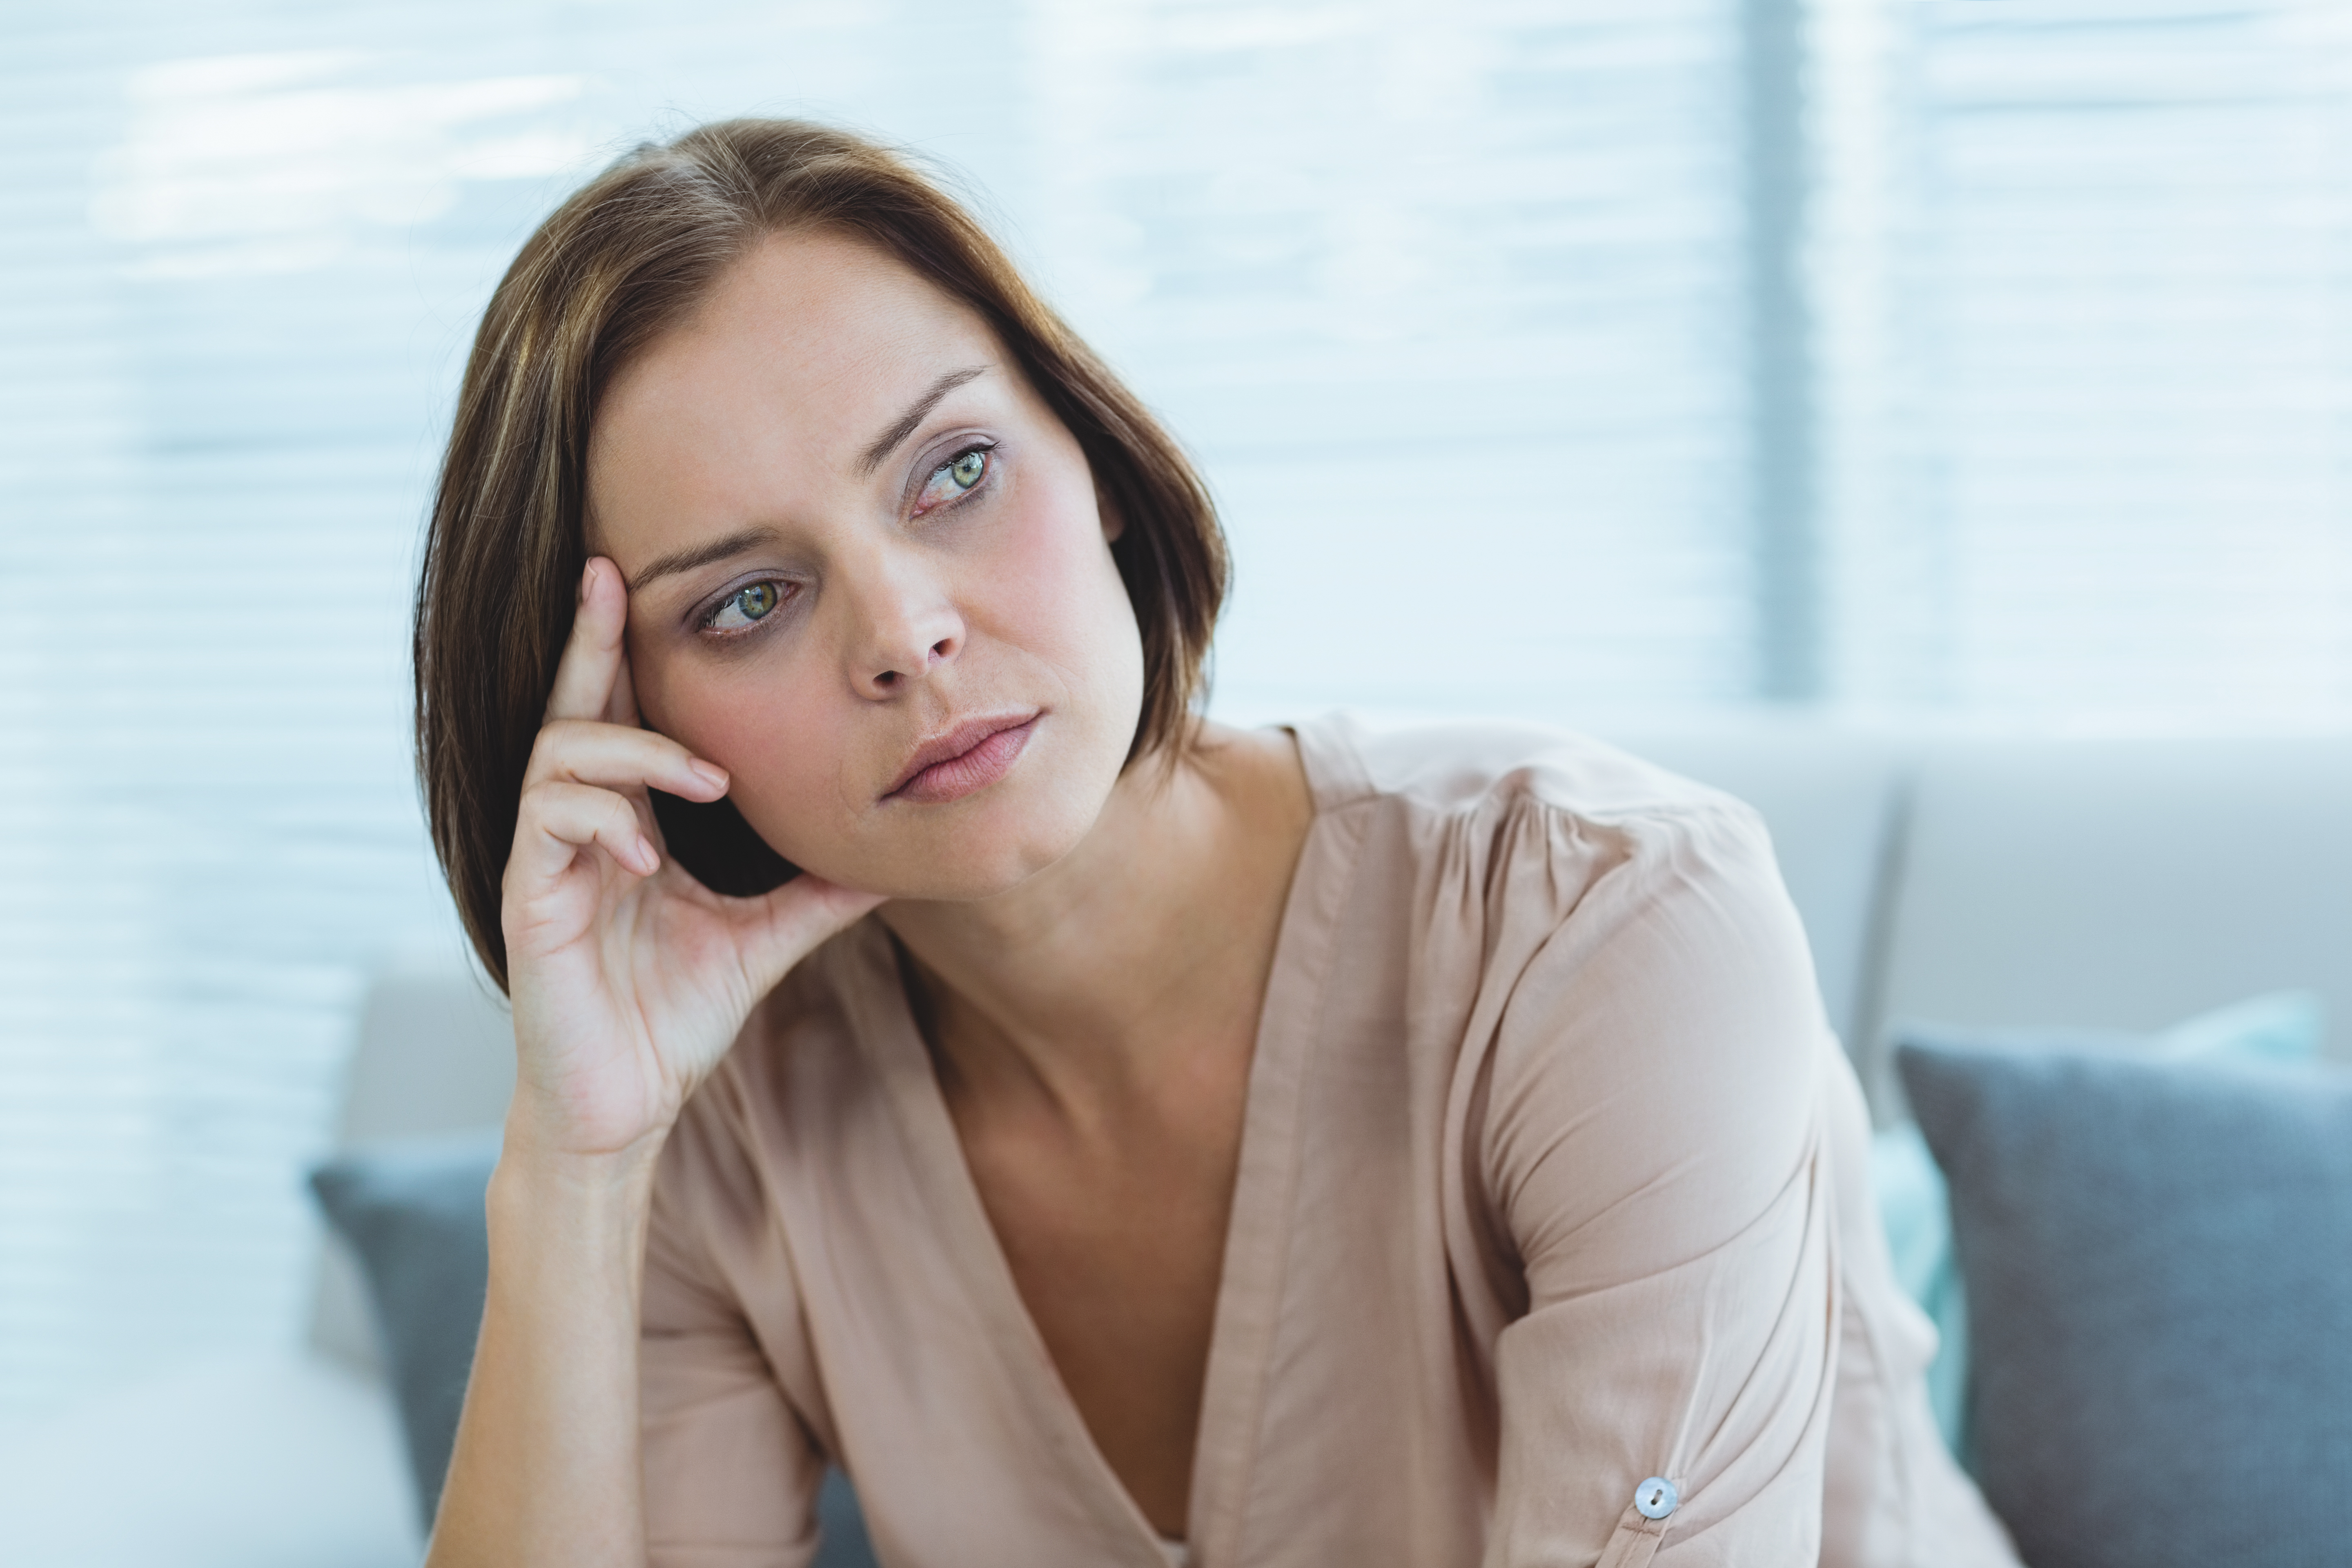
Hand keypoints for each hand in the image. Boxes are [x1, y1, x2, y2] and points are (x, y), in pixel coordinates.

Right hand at [500, 558, 884, 1161]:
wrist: (624, 1107)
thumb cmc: (676, 1021)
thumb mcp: (765, 938)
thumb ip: (817, 894)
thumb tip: (894, 860)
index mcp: (628, 826)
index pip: (623, 719)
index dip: (627, 653)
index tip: (643, 583)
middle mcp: (579, 831)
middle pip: (573, 709)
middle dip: (589, 639)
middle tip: (607, 573)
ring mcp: (547, 863)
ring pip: (559, 755)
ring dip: (635, 755)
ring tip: (705, 786)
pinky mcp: (527, 903)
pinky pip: (546, 826)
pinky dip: (605, 822)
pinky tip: (650, 859)